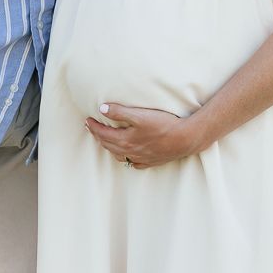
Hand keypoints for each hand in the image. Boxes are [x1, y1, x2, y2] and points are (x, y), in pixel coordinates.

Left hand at [86, 102, 204, 168]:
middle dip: (98, 136)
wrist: (185, 139)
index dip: (93, 127)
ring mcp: (141, 158)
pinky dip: (126, 159)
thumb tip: (102, 109)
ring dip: (109, 147)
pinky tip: (127, 157)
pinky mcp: (151, 161)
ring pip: (119, 155)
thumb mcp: (140, 115)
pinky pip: (134, 163)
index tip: (87, 120)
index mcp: (125, 140)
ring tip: (105, 141)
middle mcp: (130, 151)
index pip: (103, 133)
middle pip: (108, 145)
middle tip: (91, 128)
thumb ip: (119, 112)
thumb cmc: (163, 124)